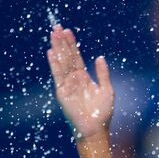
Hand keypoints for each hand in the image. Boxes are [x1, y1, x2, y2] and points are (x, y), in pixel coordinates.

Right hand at [47, 24, 113, 139]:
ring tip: (53, 34)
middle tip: (57, 27)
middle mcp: (74, 80)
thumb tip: (99, 57)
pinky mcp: (62, 92)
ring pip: (61, 63)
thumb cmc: (102, 113)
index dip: (72, 45)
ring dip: (57, 48)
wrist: (95, 130)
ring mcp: (67, 85)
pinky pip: (58, 75)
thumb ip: (103, 74)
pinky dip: (54, 64)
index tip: (68, 31)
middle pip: (67, 57)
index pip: (76, 58)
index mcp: (84, 78)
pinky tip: (51, 52)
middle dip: (62, 42)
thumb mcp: (107, 90)